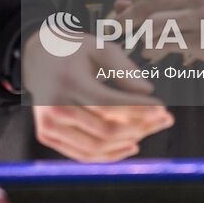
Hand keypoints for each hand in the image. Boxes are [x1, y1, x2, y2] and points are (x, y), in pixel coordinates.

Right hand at [21, 27, 172, 161]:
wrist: (38, 59)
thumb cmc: (75, 51)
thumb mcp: (99, 47)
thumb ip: (123, 68)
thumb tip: (147, 90)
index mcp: (68, 81)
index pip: (109, 104)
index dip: (139, 109)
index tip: (163, 107)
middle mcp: (54, 106)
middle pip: (106, 129)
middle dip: (141, 127)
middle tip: (165, 119)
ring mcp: (48, 124)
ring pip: (97, 147)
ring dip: (129, 142)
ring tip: (150, 130)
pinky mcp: (46, 135)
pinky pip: (83, 154)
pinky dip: (110, 154)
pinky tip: (131, 144)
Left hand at [119, 0, 203, 68]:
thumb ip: (155, 1)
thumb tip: (117, 6)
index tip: (124, 12)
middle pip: (147, 6)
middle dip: (126, 21)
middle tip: (113, 31)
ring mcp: (202, 16)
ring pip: (154, 26)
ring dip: (140, 37)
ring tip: (138, 44)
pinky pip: (168, 43)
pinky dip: (153, 49)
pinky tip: (151, 53)